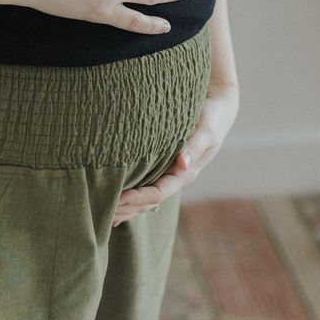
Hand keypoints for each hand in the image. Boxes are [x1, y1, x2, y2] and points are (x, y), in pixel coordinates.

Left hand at [111, 80, 239, 227]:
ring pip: (146, 198)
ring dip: (126, 206)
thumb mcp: (206, 130)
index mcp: (186, 173)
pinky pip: (145, 185)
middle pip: (149, 202)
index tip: (117, 198)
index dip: (137, 198)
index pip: (158, 193)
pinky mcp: (164, 165)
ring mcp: (170, 173)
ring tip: (102, 213)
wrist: (218, 106)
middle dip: (127, 208)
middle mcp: (177, 177)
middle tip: (101, 212)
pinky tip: (115, 202)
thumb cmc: (212, 116)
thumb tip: (182, 164)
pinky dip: (131, 196)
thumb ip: (194, 146)